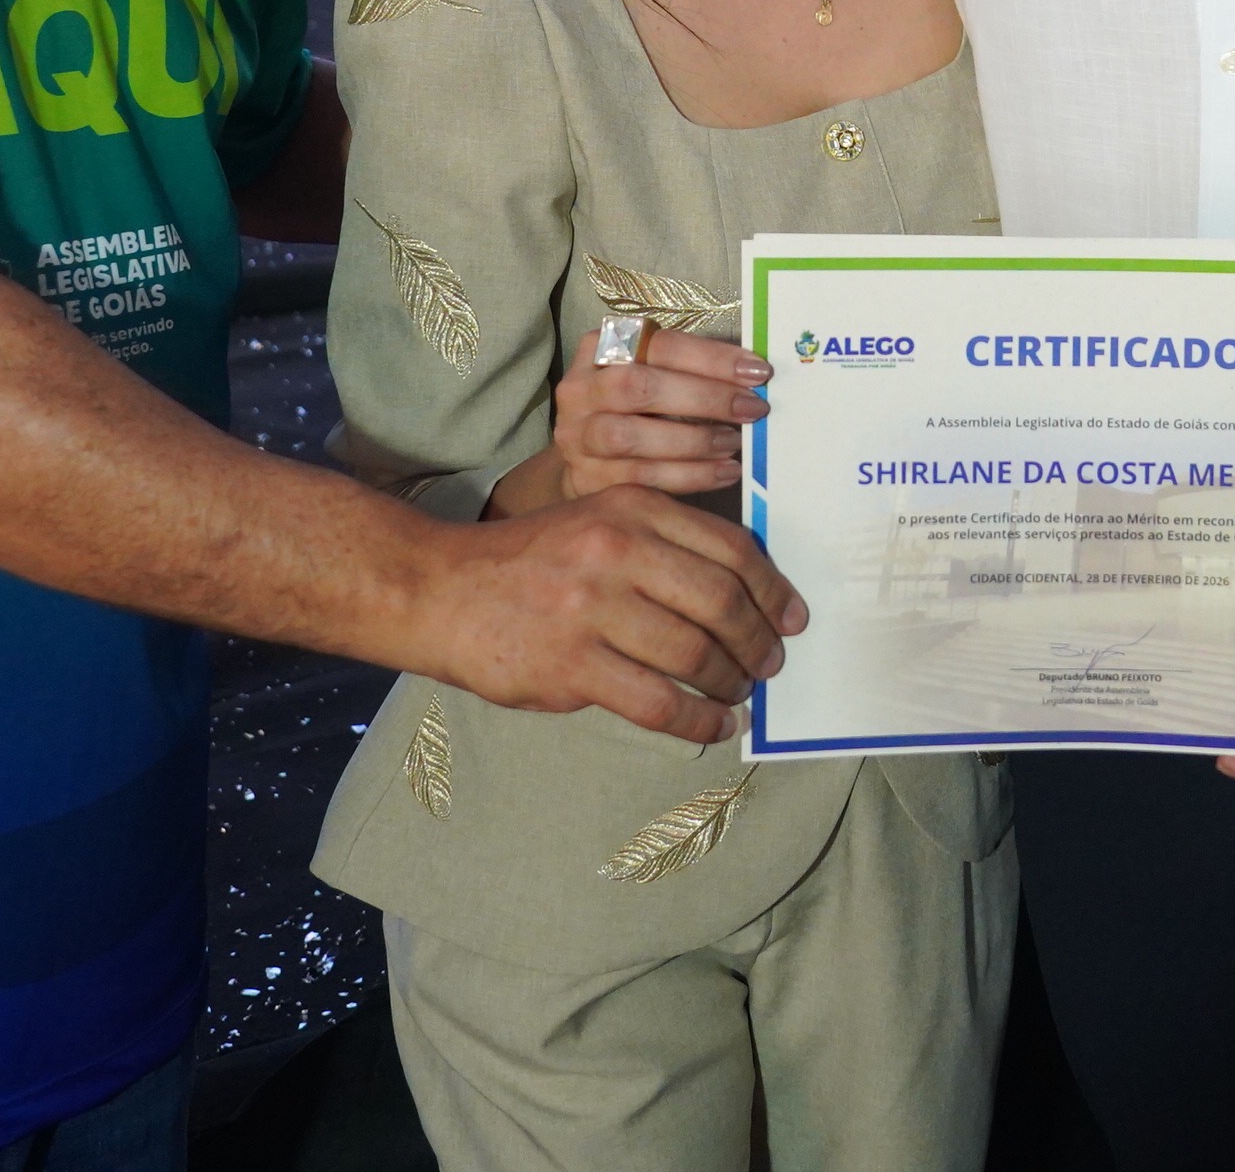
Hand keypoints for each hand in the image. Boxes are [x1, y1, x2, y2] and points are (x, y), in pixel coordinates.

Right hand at [413, 486, 807, 743]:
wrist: (441, 590)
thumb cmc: (530, 562)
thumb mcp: (597, 519)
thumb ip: (662, 543)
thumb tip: (744, 596)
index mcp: (631, 507)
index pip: (731, 548)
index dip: (774, 589)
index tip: (792, 619)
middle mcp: (617, 549)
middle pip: (722, 602)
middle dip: (759, 641)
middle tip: (770, 664)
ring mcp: (593, 609)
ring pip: (695, 654)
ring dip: (731, 683)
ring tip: (738, 695)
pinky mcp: (572, 666)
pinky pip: (658, 702)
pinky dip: (698, 721)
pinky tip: (712, 727)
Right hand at [547, 328, 768, 498]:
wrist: (585, 451)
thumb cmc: (633, 405)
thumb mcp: (651, 373)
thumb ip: (689, 370)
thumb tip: (753, 375)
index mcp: (600, 347)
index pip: (660, 345)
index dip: (711, 359)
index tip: (757, 372)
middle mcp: (581, 388)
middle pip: (639, 387)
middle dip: (703, 398)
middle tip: (752, 409)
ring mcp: (578, 435)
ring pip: (632, 436)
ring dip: (693, 441)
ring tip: (735, 443)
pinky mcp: (585, 476)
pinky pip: (640, 477)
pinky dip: (689, 476)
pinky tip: (723, 472)